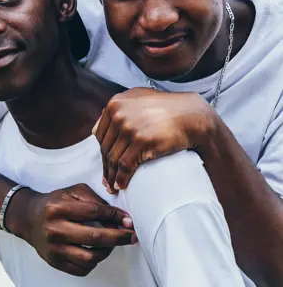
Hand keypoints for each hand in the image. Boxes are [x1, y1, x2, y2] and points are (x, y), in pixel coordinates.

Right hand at [6, 183, 135, 276]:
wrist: (29, 219)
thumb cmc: (56, 203)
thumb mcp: (73, 192)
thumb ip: (95, 200)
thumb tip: (120, 216)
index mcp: (59, 208)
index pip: (94, 212)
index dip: (115, 217)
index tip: (129, 221)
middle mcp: (55, 230)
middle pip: (95, 238)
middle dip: (119, 237)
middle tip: (132, 236)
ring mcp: (54, 249)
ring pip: (90, 258)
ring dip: (107, 251)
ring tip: (112, 244)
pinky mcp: (54, 262)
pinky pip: (82, 269)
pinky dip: (94, 262)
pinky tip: (96, 252)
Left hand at [93, 87, 212, 191]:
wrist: (191, 116)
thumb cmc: (167, 108)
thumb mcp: (138, 99)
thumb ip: (118, 109)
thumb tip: (95, 130)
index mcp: (115, 104)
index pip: (101, 134)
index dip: (102, 153)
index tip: (105, 165)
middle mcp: (119, 114)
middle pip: (106, 147)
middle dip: (105, 167)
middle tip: (106, 182)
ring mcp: (129, 127)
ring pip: (113, 158)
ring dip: (111, 176)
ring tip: (113, 187)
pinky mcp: (141, 141)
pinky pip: (125, 165)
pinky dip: (121, 178)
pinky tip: (121, 185)